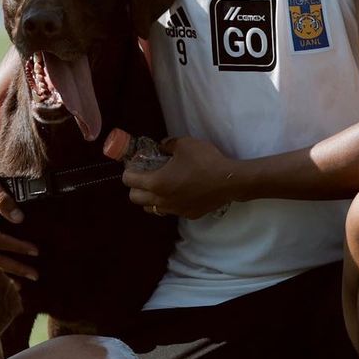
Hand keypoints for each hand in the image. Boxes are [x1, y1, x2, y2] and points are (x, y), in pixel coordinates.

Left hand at [123, 135, 237, 218]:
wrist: (229, 181)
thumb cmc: (204, 161)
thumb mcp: (184, 144)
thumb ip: (168, 144)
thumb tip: (162, 146)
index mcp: (156, 183)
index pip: (130, 181)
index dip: (129, 171)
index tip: (134, 165)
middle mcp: (161, 200)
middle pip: (135, 198)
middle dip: (135, 187)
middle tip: (144, 176)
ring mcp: (174, 210)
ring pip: (151, 208)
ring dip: (149, 198)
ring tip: (159, 186)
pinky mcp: (188, 215)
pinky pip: (170, 211)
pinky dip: (168, 203)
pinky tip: (179, 193)